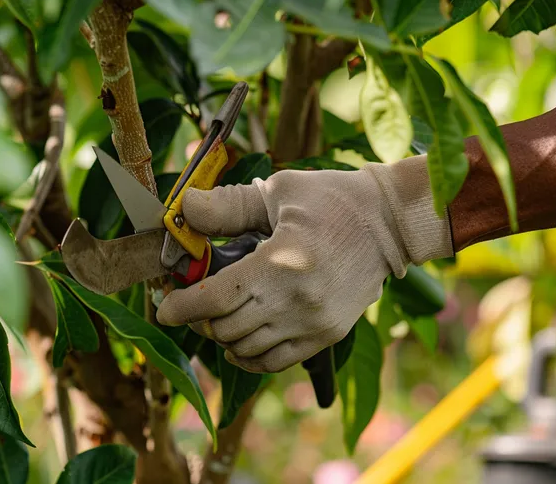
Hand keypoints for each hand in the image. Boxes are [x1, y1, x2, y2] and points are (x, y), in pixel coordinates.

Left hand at [157, 155, 452, 372]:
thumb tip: (184, 211)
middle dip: (199, 319)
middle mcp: (296, 303)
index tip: (164, 308)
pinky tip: (242, 339)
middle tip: (191, 301)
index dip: (180, 307)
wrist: (391, 223)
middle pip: (226, 329)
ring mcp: (313, 324)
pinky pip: (275, 362)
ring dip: (223, 337)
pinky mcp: (326, 335)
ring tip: (217, 317)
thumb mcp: (280, 191)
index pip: (215, 300)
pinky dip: (250, 356)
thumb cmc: (334, 199)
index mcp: (281, 263)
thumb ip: (228, 206)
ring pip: (247, 351)